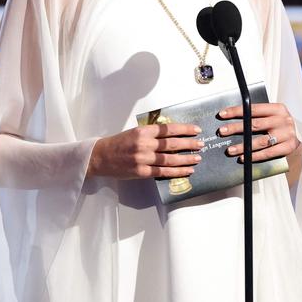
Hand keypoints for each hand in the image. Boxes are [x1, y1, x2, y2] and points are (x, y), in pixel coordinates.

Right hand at [87, 123, 202, 178]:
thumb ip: (152, 133)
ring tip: (197, 158)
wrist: (101, 157)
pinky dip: (177, 172)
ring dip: (186, 159)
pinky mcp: (142, 172)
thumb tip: (173, 134)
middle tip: (201, 144)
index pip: (169, 129)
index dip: (184, 129)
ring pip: (170, 159)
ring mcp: (143, 159)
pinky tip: (187, 170)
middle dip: (189, 144)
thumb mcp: (135, 132)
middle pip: (172, 144)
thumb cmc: (118, 143)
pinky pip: (163, 172)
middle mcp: (144, 144)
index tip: (196, 130)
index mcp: (143, 131)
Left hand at [217, 102, 301, 162]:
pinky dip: (255, 156)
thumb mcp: (272, 115)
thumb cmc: (280, 124)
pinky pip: (268, 153)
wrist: (300, 135)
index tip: (222, 114)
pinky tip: (243, 158)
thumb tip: (231, 119)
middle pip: (255, 124)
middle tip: (222, 131)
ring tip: (230, 150)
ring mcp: (287, 134)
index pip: (253, 109)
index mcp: (277, 108)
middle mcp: (283, 120)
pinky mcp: (289, 147)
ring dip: (243, 146)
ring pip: (261, 141)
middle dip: (236, 128)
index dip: (236, 111)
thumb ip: (257, 115)